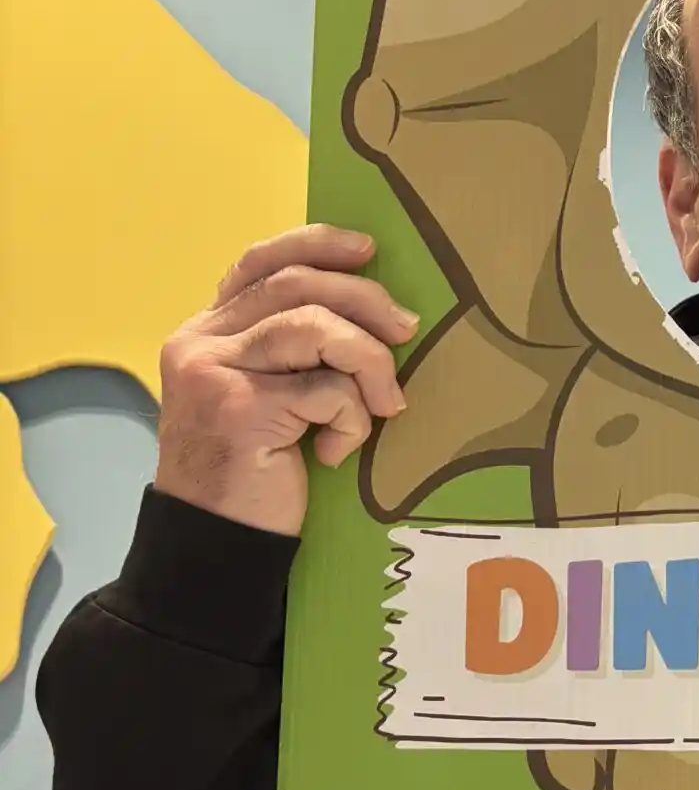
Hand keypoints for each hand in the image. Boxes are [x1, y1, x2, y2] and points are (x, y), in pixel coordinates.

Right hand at [154, 226, 418, 537]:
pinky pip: (327, 389)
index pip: (259, 262)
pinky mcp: (240, 408)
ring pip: (315, 326)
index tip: (368, 249)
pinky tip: (335, 454)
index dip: (316, 244)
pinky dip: (351, 420)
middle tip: (407, 328)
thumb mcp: (269, 397)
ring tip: (386, 402)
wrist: (214, 545)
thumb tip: (375, 310)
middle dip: (365, 300)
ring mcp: (214, 373)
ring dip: (369, 359)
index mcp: (204, 332)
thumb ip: (292, 351)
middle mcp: (199, 343)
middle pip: (297, 285)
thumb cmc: (251, 473)